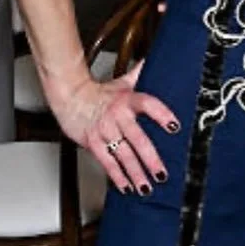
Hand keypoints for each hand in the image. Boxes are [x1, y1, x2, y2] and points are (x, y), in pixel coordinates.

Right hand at [52, 64, 179, 195]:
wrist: (70, 97)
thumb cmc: (100, 92)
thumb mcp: (123, 81)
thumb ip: (141, 72)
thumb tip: (156, 58)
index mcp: (127, 100)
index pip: (148, 105)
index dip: (162, 114)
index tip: (174, 126)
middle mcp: (117, 116)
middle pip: (137, 138)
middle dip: (150, 157)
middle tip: (162, 172)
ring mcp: (105, 132)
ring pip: (123, 155)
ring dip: (135, 172)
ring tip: (147, 186)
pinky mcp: (93, 143)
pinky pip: (106, 162)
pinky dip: (117, 177)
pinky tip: (127, 187)